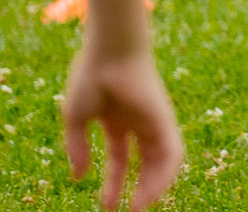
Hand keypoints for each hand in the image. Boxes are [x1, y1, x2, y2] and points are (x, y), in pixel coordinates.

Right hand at [62, 48, 182, 209]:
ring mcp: (154, 121)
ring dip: (153, 188)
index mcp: (118, 120)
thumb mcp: (76, 119)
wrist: (111, 51)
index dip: (114, 184)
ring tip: (139, 209)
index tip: (106, 206)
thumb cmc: (90, 77)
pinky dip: (164, 176)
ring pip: (161, 161)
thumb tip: (79, 177)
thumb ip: (78, 148)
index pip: (120, 160)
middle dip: (137, 189)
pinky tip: (149, 194)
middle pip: (143, 163)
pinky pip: (172, 153)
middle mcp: (139, 122)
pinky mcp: (165, 119)